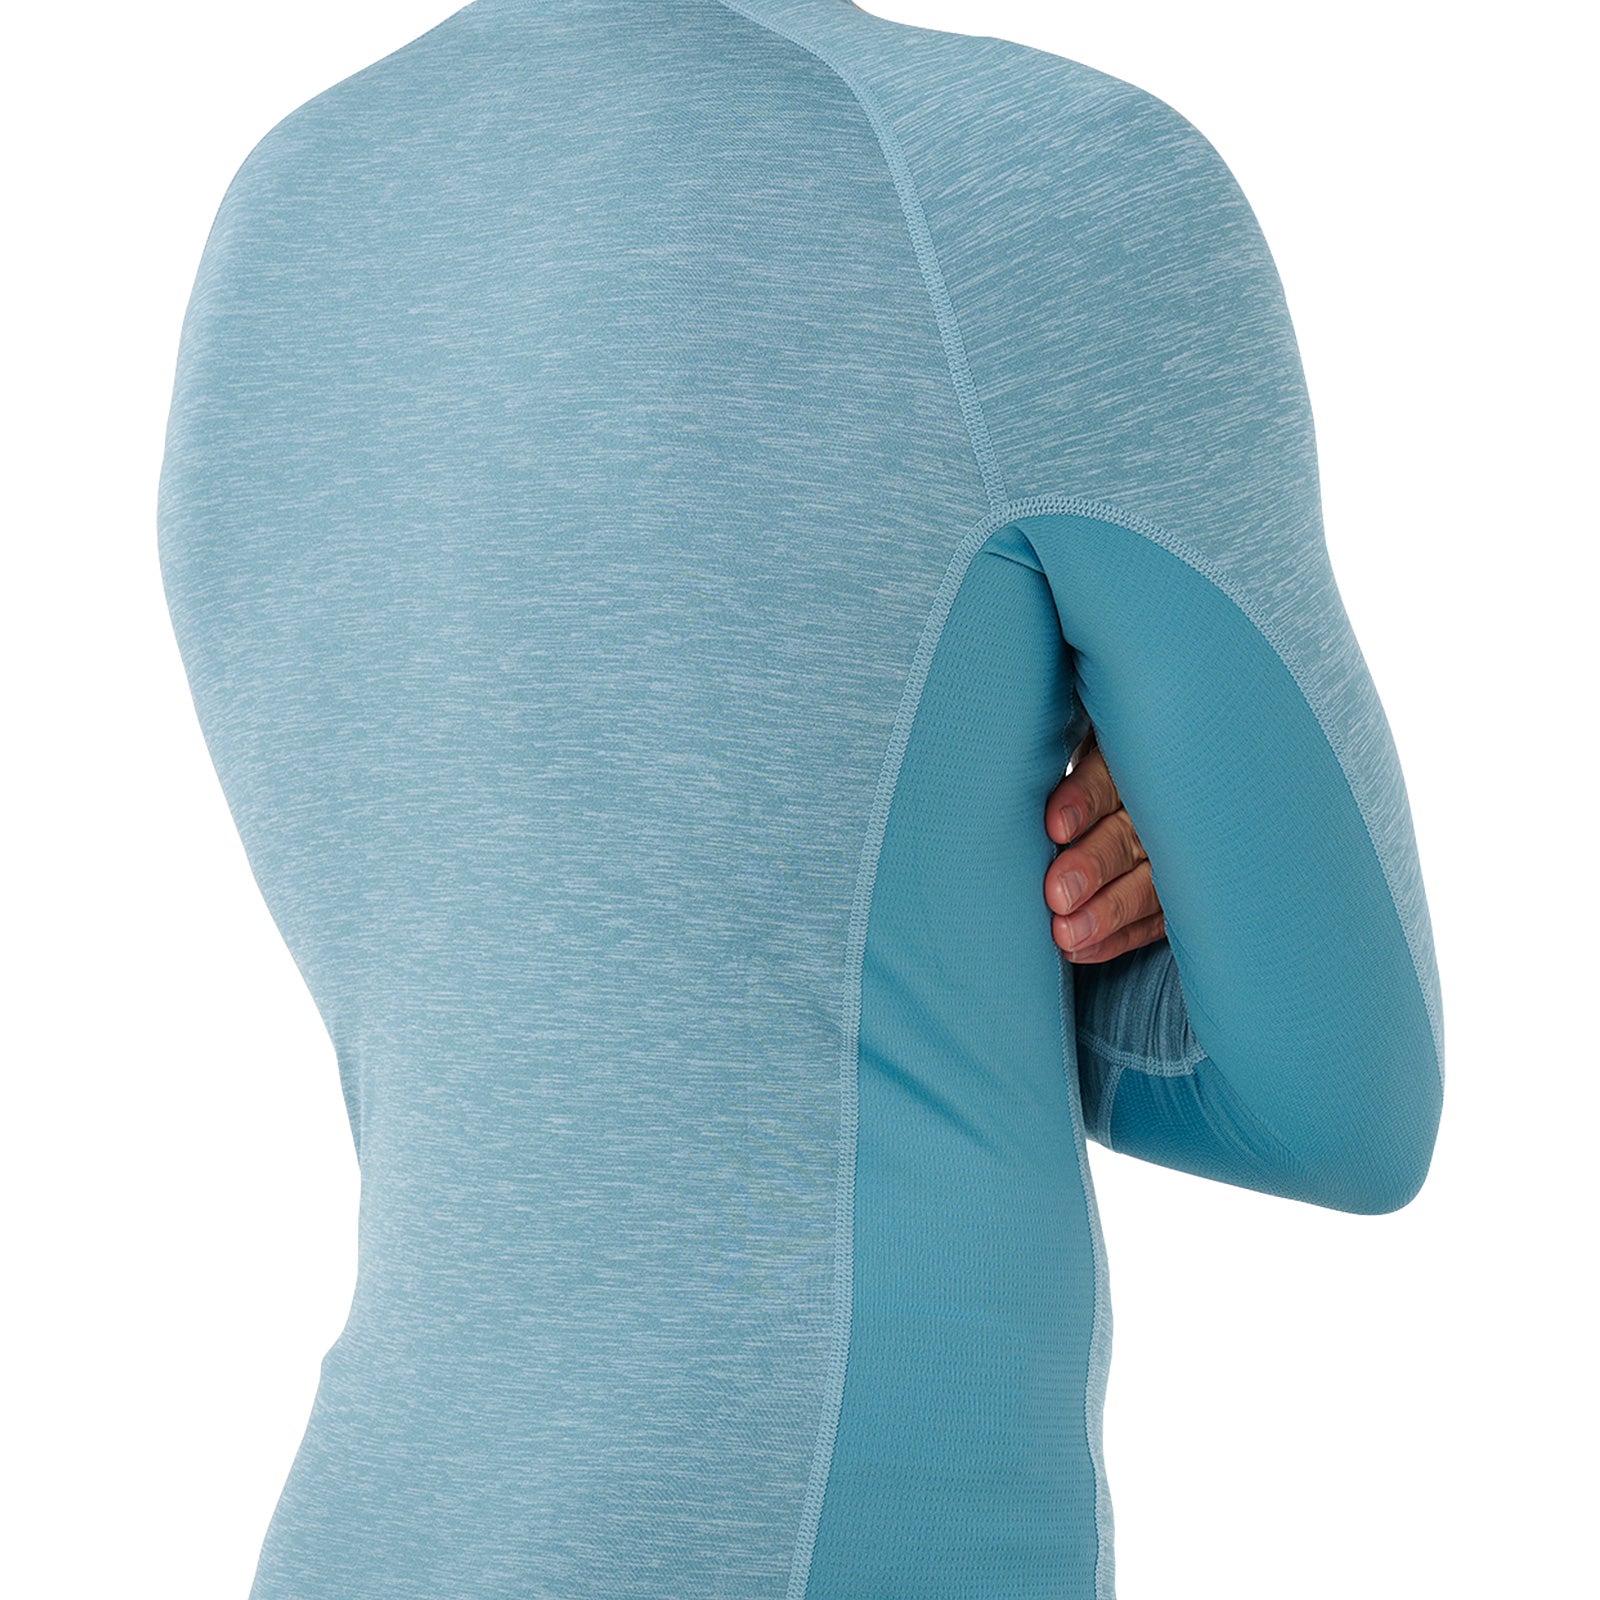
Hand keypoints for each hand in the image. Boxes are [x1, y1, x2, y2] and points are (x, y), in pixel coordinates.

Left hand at [1043, 727, 1165, 962]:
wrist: (1129, 782)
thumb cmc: (1074, 758)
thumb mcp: (1074, 741)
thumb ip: (1042, 744)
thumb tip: (995, 737)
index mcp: (1130, 760)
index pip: (1108, 779)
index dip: (1083, 802)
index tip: (1053, 827)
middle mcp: (1155, 808)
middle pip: (1127, 836)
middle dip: (1093, 866)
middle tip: (1056, 894)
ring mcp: (1171, 854)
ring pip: (1146, 884)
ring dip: (1106, 912)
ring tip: (1065, 935)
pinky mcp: (1173, 893)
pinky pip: (1152, 921)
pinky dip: (1116, 937)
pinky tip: (1079, 951)